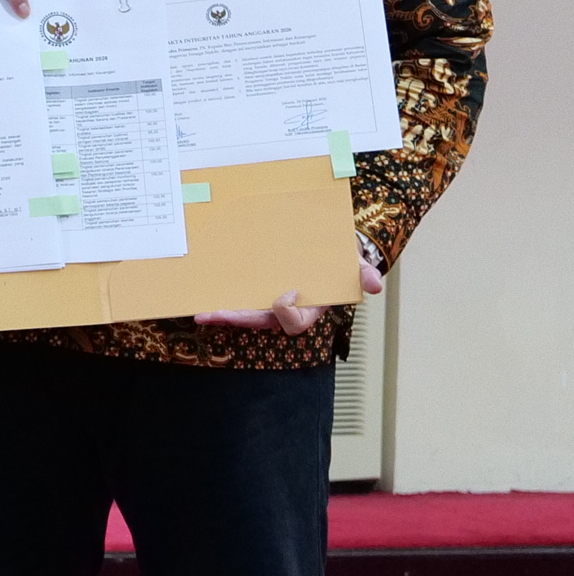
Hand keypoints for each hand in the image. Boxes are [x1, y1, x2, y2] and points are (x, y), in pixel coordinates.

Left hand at [198, 246, 386, 331]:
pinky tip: (203, 300)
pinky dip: (224, 302)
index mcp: (311, 309)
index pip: (294, 323)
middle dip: (238, 319)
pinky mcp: (258, 293)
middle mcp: (287, 311)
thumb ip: (362, 274)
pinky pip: (240, 303)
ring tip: (201, 314)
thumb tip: (375, 285)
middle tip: (213, 314)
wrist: (328, 253)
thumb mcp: (354, 265)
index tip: (288, 290)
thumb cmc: (341, 263)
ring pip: (246, 317)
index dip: (287, 311)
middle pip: (261, 323)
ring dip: (223, 315)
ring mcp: (270, 304)